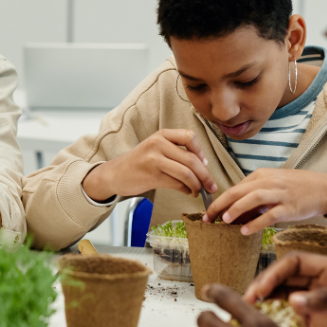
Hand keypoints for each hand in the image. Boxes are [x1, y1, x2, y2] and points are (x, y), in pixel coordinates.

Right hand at [81, 129, 216, 201]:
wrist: (115, 174)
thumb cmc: (140, 162)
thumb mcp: (156, 148)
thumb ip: (176, 152)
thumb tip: (203, 166)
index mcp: (161, 134)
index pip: (190, 137)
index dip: (201, 151)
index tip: (205, 164)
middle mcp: (158, 144)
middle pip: (191, 159)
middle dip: (205, 176)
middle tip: (211, 186)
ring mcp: (154, 160)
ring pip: (186, 173)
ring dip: (197, 186)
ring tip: (198, 192)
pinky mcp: (151, 176)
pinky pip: (177, 184)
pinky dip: (186, 190)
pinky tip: (187, 192)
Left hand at [204, 169, 326, 234]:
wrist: (325, 188)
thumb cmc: (297, 188)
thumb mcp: (273, 184)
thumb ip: (255, 195)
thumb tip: (235, 211)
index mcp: (262, 175)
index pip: (235, 187)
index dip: (220, 200)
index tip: (209, 212)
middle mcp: (269, 182)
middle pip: (239, 191)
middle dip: (220, 204)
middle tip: (208, 217)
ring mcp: (280, 194)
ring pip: (253, 198)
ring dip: (236, 209)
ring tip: (224, 220)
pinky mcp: (290, 207)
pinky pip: (270, 215)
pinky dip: (256, 222)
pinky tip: (245, 230)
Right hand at [246, 252, 326, 326]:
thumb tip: (294, 300)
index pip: (295, 263)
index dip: (274, 272)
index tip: (260, 288)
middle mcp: (322, 284)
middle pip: (284, 279)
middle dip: (263, 286)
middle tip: (246, 301)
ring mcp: (320, 305)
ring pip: (284, 298)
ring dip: (266, 302)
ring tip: (250, 312)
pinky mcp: (320, 325)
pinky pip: (292, 319)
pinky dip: (277, 320)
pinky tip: (267, 325)